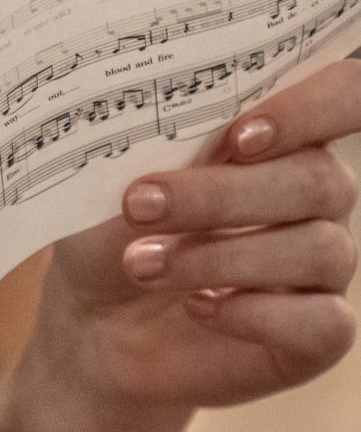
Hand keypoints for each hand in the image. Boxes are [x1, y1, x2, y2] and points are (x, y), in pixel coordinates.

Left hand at [37, 60, 360, 416]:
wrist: (96, 317)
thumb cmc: (112, 226)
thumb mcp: (119, 171)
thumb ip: (164, 136)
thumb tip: (185, 114)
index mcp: (280, 134)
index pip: (341, 95)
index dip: (310, 107)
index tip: (237, 135)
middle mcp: (317, 196)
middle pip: (318, 179)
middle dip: (220, 194)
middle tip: (137, 205)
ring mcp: (323, 266)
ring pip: (320, 250)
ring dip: (219, 257)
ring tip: (141, 264)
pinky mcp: (319, 336)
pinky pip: (325, 324)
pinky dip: (253, 313)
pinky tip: (197, 306)